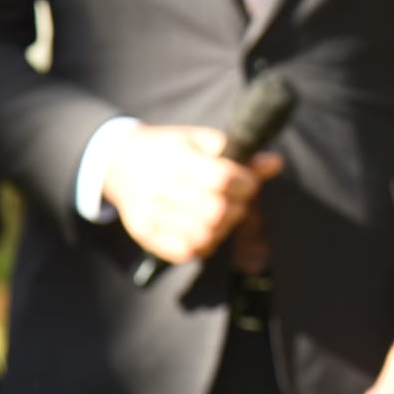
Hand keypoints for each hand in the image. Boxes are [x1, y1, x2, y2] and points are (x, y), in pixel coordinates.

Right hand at [101, 123, 283, 265]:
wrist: (117, 162)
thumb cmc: (168, 150)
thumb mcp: (199, 141)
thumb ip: (238, 154)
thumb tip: (275, 163)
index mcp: (176, 158)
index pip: (222, 179)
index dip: (245, 183)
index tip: (247, 183)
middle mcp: (161, 187)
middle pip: (216, 212)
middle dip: (237, 208)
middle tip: (235, 201)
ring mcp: (151, 214)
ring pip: (204, 236)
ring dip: (223, 229)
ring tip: (220, 216)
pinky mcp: (145, 234)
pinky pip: (185, 252)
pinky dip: (203, 245)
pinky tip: (203, 230)